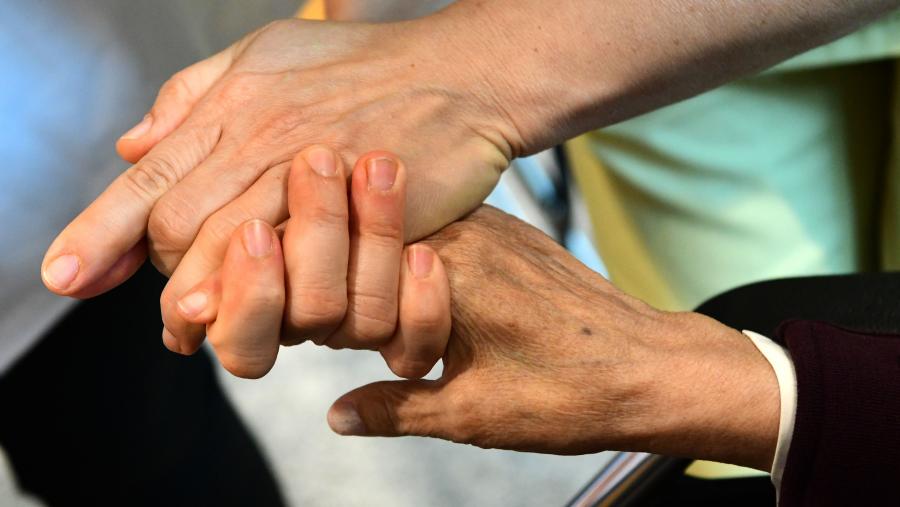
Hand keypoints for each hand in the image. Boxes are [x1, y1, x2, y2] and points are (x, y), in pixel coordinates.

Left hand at [40, 15, 513, 352]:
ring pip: (223, 247)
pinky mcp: (355, 208)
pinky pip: (294, 262)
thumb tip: (132, 142)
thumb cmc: (369, 64)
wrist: (460, 77)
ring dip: (200, 293)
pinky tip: (253, 310)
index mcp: (232, 104)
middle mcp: (257, 136)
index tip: (67, 277)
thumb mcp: (268, 54)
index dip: (100, 231)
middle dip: (159, 274)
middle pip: (175, 223)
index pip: (149, 176)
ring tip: (189, 324)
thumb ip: (193, 95)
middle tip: (167, 309)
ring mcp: (306, 172)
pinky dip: (263, 292)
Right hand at [328, 206, 780, 470]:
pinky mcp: (516, 234)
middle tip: (377, 341)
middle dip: (367, 290)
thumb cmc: (571, 392)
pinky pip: (453, 236)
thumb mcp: (471, 414)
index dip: (339, 307)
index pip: (353, 264)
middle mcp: (469, 232)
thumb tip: (339, 415)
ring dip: (401, 276)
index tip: (340, 343)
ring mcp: (495, 226)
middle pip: (379, 243)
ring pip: (414, 236)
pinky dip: (435, 267)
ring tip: (417, 328)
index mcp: (449, 270)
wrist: (653, 371)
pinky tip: (449, 305)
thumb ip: (394, 410)